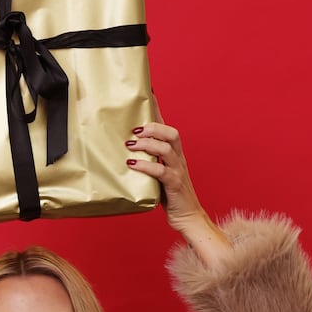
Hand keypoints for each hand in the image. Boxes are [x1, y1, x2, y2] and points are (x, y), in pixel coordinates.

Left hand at [125, 120, 232, 268]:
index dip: (158, 110)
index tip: (149, 93)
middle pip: (171, 133)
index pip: (166, 127)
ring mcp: (178, 172)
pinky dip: (146, 166)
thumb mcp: (157, 175)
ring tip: (131, 145)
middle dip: (153, 127)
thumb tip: (123, 153)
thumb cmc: (170, 197)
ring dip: (148, 144)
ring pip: (167, 149)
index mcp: (174, 155)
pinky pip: (161, 171)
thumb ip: (147, 162)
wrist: (188, 218)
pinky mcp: (174, 185)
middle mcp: (178, 159)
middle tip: (134, 130)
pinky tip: (133, 165)